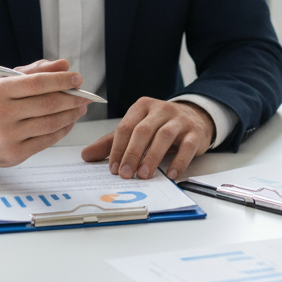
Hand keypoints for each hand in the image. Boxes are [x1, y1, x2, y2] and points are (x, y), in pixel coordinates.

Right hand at [0, 59, 87, 166]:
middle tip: (85, 95)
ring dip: (71, 114)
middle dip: (72, 99)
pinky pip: (48, 140)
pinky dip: (64, 129)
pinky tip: (69, 121)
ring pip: (50, 123)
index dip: (61, 80)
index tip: (78, 79)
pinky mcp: (15, 153)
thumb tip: (64, 65)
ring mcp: (7, 136)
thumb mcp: (10, 82)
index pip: (37, 83)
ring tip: (80, 108)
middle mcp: (1, 113)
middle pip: (47, 104)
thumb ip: (37, 71)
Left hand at [80, 98, 214, 179]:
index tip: (113, 169)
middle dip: (132, 153)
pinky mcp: (195, 132)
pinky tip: (170, 174)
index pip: (126, 126)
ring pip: (164, 136)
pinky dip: (179, 161)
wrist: (196, 118)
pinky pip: (187, 146)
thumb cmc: (161, 125)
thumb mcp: (136, 128)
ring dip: (152, 157)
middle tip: (125, 174)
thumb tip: (86, 155)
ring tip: (144, 174)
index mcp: (143, 106)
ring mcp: (180, 120)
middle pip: (143, 130)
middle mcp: (161, 110)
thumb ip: (112, 142)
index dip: (117, 148)